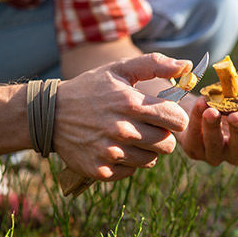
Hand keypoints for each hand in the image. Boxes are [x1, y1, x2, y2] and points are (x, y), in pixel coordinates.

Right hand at [53, 53, 191, 181]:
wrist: (50, 114)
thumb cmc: (90, 89)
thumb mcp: (119, 69)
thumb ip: (155, 64)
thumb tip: (187, 66)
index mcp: (131, 104)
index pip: (177, 120)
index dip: (174, 117)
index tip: (164, 114)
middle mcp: (123, 130)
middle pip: (168, 144)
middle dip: (162, 135)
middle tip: (146, 127)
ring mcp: (111, 153)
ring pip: (151, 160)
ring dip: (146, 150)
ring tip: (129, 136)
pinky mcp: (101, 170)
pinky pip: (131, 172)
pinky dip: (127, 163)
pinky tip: (114, 148)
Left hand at [177, 69, 237, 165]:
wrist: (193, 111)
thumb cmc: (220, 103)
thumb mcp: (232, 94)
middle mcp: (234, 153)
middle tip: (236, 115)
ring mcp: (214, 155)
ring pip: (215, 145)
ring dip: (214, 127)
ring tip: (211, 110)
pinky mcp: (194, 151)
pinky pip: (195, 138)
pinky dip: (196, 120)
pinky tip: (199, 105)